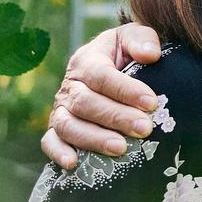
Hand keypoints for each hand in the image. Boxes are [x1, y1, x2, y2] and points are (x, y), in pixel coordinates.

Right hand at [40, 24, 165, 167]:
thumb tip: (150, 55)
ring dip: (93, 138)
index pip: (101, 76)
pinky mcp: (56, 129)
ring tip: (121, 148)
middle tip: (144, 129)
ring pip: (68, 125)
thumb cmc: (126, 54)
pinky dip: (58, 152)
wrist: (111, 68)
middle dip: (116, 117)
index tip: (151, 103)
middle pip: (86, 103)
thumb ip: (142, 40)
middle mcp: (70, 86)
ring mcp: (61, 109)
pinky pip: (50, 141)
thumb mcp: (134, 38)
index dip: (125, 90)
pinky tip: (73, 163)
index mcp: (87, 60)